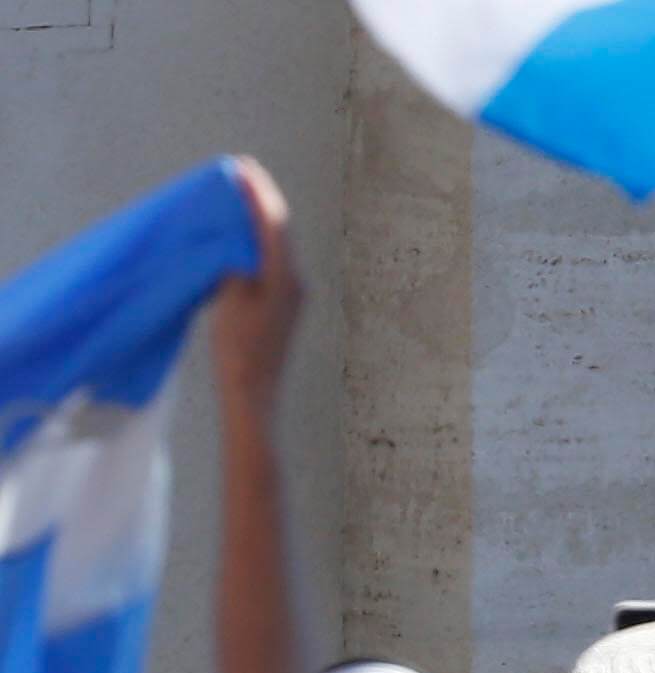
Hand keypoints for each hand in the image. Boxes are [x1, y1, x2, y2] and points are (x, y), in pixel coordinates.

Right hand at [205, 156, 300, 413]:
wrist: (254, 394)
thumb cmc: (238, 352)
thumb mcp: (230, 302)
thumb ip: (236, 266)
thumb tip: (238, 241)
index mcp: (282, 276)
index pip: (272, 223)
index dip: (257, 193)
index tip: (241, 167)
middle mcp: (294, 280)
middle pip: (279, 229)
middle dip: (260, 198)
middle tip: (241, 171)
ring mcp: (291, 293)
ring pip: (276, 244)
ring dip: (258, 218)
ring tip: (239, 194)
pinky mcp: (282, 304)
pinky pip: (270, 260)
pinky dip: (256, 241)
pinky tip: (240, 235)